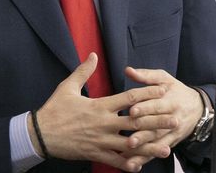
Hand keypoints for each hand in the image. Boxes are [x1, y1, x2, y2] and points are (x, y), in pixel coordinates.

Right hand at [32, 53, 168, 171]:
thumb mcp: (67, 86)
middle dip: (157, 120)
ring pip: (131, 145)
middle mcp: (104, 124)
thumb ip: (83, 71)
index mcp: (100, 106)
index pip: (129, 98)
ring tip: (167, 149)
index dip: (147, 93)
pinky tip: (140, 167)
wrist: (40, 134)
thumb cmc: (54, 109)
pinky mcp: (95, 154)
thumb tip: (92, 55)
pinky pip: (115, 161)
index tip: (162, 90)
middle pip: (136, 122)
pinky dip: (128, 164)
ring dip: (150, 147)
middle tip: (175, 119)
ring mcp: (101, 141)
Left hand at [123, 67, 203, 150]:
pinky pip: (157, 151)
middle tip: (129, 140)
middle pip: (157, 127)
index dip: (145, 108)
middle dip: (143, 133)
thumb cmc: (176, 90)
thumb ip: (146, 76)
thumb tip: (128, 70)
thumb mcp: (164, 79)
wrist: (198, 108)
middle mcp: (173, 118)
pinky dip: (145, 158)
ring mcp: (172, 132)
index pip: (157, 105)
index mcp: (171, 100)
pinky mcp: (171, 143)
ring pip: (157, 141)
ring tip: (129, 153)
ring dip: (144, 149)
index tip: (131, 111)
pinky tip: (132, 164)